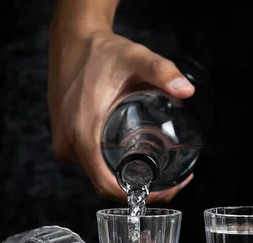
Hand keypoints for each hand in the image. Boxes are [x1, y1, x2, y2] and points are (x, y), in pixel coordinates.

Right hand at [47, 27, 194, 202]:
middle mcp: (69, 145)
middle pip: (105, 186)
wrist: (70, 39)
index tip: (166, 190)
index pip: (108, 184)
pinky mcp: (65, 138)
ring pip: (98, 175)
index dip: (139, 194)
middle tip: (172, 182)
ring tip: (159, 172)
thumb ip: (162, 71)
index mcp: (82, 134)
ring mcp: (65, 143)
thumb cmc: (100, 51)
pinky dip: (112, 168)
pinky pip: (91, 164)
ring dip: (127, 180)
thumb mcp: (135, 58)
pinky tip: (135, 160)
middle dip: (140, 189)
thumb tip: (188, 90)